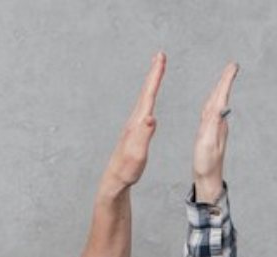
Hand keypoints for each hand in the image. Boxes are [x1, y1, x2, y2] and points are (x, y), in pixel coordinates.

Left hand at [100, 52, 165, 195]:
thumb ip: (144, 135)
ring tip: (156, 71)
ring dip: (151, 83)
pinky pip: (144, 108)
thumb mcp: (137, 154)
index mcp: (138, 123)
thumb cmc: (127, 169)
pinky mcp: (135, 131)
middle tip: (160, 56)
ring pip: (144, 99)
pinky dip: (149, 98)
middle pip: (146, 92)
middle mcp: (134, 121)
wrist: (115, 180)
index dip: (155, 77)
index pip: (149, 95)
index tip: (160, 59)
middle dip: (154, 73)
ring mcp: (134, 125)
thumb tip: (151, 117)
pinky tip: (150, 100)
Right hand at [193, 62, 239, 201]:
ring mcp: (216, 129)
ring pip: (217, 104)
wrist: (208, 180)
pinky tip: (213, 104)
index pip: (222, 97)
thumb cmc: (206, 164)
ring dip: (220, 91)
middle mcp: (219, 123)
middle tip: (231, 67)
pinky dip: (214, 103)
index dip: (226, 81)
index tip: (233, 66)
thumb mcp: (207, 143)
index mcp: (218, 122)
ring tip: (224, 79)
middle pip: (221, 98)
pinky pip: (213, 113)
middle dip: (225, 81)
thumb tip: (221, 105)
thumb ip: (212, 123)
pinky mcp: (212, 134)